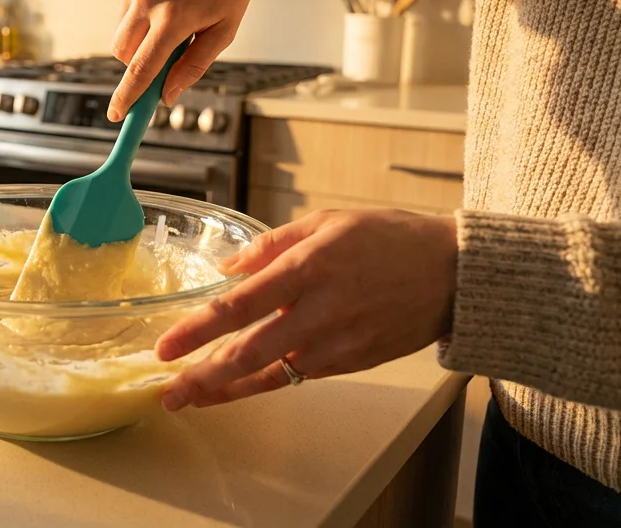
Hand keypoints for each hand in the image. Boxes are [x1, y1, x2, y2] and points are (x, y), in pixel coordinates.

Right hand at [108, 0, 267, 121]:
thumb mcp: (225, 28)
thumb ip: (195, 65)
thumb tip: (167, 95)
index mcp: (175, 17)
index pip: (141, 68)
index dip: (127, 96)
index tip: (118, 114)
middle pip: (123, 52)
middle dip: (138, 61)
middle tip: (164, 53)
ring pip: (122, 28)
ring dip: (140, 32)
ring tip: (173, 10)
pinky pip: (124, 3)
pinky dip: (140, 7)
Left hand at [156, 209, 457, 410]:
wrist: (453, 274)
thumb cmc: (387, 239)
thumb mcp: (325, 221)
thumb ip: (270, 245)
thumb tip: (227, 268)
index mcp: (309, 267)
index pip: (241, 305)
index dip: (199, 330)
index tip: (166, 346)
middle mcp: (320, 310)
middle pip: (250, 353)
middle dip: (203, 376)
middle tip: (168, 390)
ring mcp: (338, 342)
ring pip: (271, 375)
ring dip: (226, 390)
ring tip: (188, 398)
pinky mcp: (351, 362)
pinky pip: (297, 377)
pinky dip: (262, 384)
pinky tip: (233, 388)